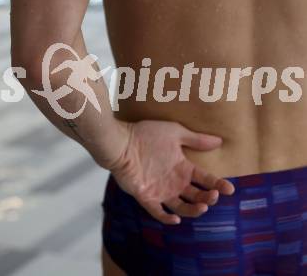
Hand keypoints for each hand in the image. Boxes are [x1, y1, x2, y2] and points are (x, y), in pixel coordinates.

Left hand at [109, 120, 234, 224]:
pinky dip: (166, 218)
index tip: (230, 189)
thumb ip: (196, 139)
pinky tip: (176, 219)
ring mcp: (160, 190)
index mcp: (182, 167)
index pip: (205, 178)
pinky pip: (157, 212)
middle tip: (214, 196)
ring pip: (182, 207)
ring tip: (202, 206)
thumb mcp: (175, 133)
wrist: (122, 141)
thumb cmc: (148, 134)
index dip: (218, 184)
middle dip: (208, 198)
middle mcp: (174, 181)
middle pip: (196, 195)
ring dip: (193, 210)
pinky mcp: (146, 197)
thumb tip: (219, 140)